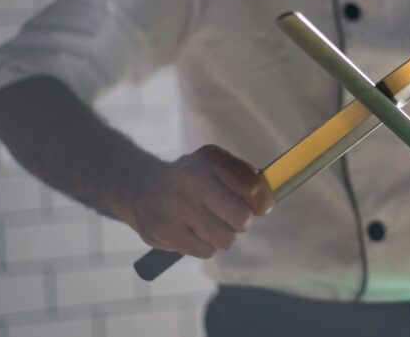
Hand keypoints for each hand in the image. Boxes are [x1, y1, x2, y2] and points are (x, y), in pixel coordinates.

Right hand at [114, 144, 272, 258]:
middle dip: (242, 222)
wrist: (141, 190)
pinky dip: (206, 246)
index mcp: (208, 159)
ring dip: (224, 236)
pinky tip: (193, 231)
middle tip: (233, 217)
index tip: (261, 206)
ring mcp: (175, 207)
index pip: (252, 185)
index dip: (263, 201)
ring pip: (226, 239)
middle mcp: (190, 180)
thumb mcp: (215, 166)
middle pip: (242, 218)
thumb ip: (245, 179)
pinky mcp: (164, 232)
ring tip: (210, 224)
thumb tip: (268, 201)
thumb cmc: (192, 181)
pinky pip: (206, 252)